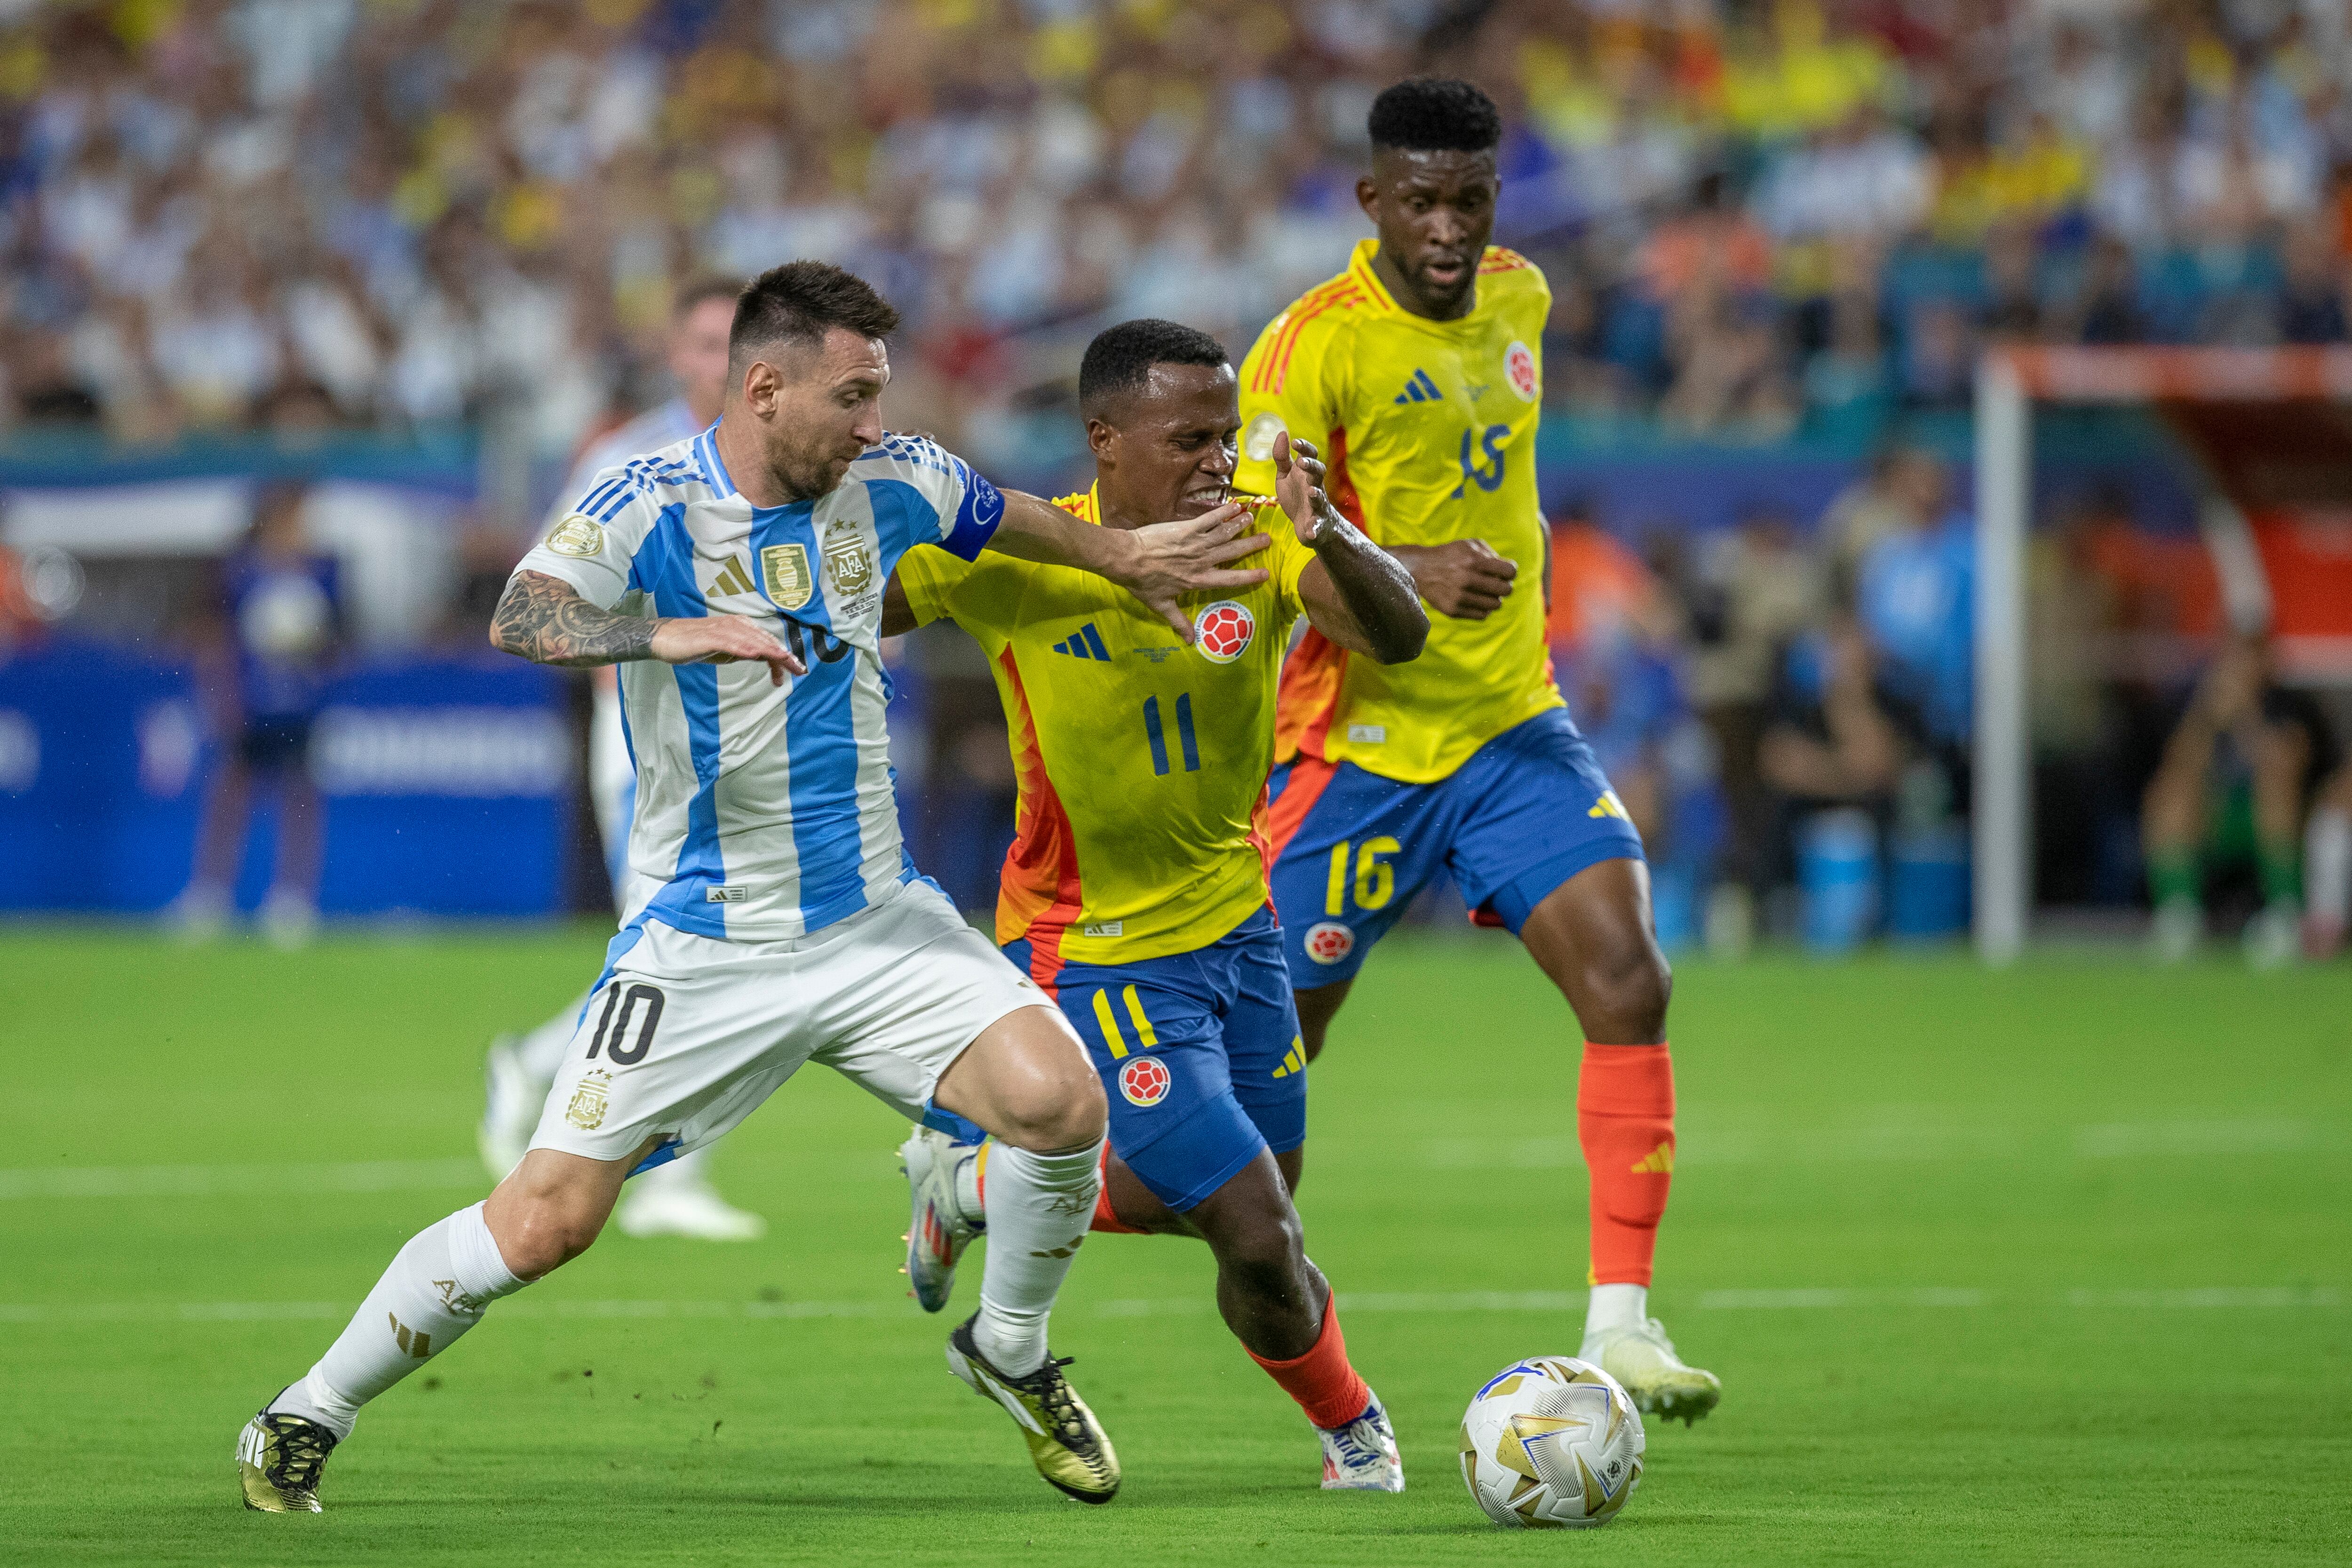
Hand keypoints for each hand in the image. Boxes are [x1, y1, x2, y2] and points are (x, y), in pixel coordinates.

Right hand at [649, 614, 805, 683]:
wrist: (666, 639)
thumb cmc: (696, 644)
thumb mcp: (726, 651)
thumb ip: (744, 652)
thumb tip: (763, 658)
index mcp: (740, 626)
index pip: (767, 641)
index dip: (784, 656)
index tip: (797, 670)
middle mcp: (734, 624)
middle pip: (764, 640)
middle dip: (783, 656)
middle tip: (798, 669)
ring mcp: (721, 629)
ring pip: (751, 640)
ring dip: (769, 650)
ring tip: (784, 660)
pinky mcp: (708, 637)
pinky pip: (729, 642)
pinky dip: (742, 648)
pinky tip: (754, 654)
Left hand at [1111, 502, 1269, 640]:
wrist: (1128, 559)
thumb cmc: (1143, 583)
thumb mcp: (1161, 605)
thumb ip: (1179, 621)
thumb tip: (1191, 641)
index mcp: (1198, 580)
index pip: (1231, 580)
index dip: (1249, 577)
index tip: (1265, 574)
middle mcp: (1202, 560)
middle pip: (1233, 552)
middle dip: (1251, 545)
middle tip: (1268, 539)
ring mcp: (1196, 543)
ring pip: (1224, 532)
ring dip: (1240, 525)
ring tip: (1252, 518)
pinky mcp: (1186, 528)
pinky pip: (1209, 519)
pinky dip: (1222, 512)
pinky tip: (1234, 506)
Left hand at [1272, 432, 1330, 545]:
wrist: (1308, 524)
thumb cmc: (1297, 496)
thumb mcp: (1285, 476)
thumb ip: (1282, 457)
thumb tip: (1282, 433)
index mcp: (1306, 473)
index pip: (1310, 456)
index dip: (1304, 448)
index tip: (1295, 442)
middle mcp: (1315, 486)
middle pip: (1319, 472)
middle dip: (1312, 466)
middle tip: (1302, 462)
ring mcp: (1317, 505)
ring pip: (1320, 497)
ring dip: (1316, 494)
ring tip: (1311, 492)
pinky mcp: (1316, 524)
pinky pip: (1317, 525)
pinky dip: (1314, 528)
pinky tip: (1310, 532)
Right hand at [1390, 539, 1516, 618]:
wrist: (1419, 569)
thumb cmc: (1450, 555)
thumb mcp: (1469, 545)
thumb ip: (1491, 554)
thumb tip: (1509, 572)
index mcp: (1474, 561)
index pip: (1510, 572)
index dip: (1510, 572)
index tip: (1503, 573)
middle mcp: (1467, 579)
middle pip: (1506, 590)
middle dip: (1504, 586)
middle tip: (1496, 584)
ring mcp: (1460, 597)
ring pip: (1495, 605)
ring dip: (1494, 599)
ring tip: (1485, 593)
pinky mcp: (1453, 610)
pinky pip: (1482, 615)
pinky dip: (1483, 609)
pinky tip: (1476, 601)